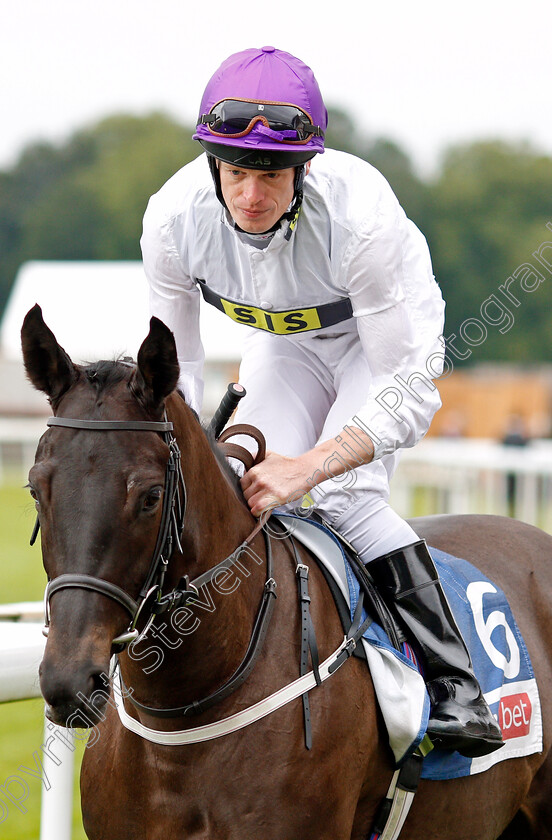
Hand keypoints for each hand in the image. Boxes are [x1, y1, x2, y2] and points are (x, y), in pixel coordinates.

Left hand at [239, 427, 373, 518]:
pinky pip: (257, 509)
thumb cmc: (287, 465)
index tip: (255, 491)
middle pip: (245, 495)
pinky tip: (264, 509)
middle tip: (262, 497)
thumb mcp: (267, 455)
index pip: (242, 485)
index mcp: (255, 470)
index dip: (248, 489)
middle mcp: (259, 479)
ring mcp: (267, 489)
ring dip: (256, 505)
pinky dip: (258, 512)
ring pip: (250, 504)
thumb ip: (253, 460)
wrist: (304, 470)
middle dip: (252, 498)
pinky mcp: (275, 498)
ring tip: (265, 502)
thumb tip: (244, 469)